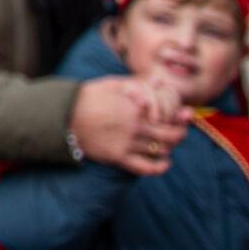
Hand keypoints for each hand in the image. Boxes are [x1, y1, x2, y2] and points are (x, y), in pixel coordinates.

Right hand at [71, 77, 188, 175]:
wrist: (64, 115)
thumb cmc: (89, 96)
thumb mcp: (113, 83)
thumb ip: (137, 83)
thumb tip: (158, 81)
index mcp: (136, 106)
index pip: (169, 114)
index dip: (180, 116)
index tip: (184, 116)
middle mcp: (135, 126)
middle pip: (171, 135)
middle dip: (180, 133)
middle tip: (180, 132)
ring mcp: (127, 143)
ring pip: (161, 150)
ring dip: (170, 148)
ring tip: (168, 145)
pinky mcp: (118, 156)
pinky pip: (145, 167)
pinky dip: (159, 167)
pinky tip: (164, 163)